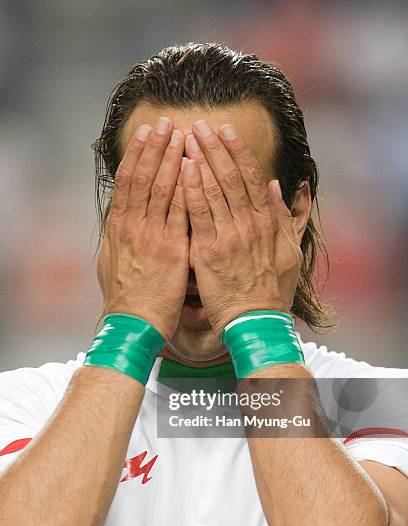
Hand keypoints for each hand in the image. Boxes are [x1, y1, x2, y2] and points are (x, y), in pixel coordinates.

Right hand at [97, 117, 188, 339]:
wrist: (132, 325)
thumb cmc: (126, 297)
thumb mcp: (112, 262)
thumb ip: (121, 236)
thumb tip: (122, 217)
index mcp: (119, 228)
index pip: (128, 182)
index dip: (138, 155)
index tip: (147, 133)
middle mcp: (133, 226)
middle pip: (144, 177)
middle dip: (155, 147)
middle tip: (166, 121)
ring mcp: (151, 236)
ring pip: (161, 188)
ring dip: (172, 159)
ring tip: (182, 134)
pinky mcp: (171, 249)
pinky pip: (180, 211)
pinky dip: (186, 188)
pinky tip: (194, 168)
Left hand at [182, 120, 302, 336]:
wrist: (255, 324)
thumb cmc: (270, 291)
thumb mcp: (289, 254)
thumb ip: (284, 219)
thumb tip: (278, 187)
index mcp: (268, 224)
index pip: (252, 179)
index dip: (238, 152)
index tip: (227, 131)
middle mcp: (249, 225)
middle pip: (231, 178)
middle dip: (215, 148)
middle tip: (201, 124)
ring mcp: (229, 237)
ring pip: (213, 190)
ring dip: (200, 161)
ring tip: (187, 137)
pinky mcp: (208, 252)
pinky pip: (198, 215)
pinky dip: (190, 190)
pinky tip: (181, 169)